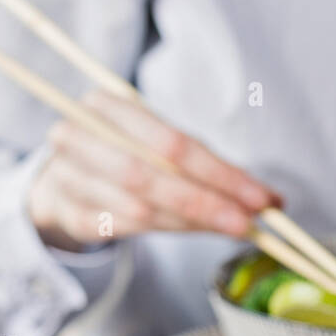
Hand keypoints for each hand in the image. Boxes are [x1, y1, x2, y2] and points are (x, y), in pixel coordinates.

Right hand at [28, 90, 279, 249]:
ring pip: (140, 208)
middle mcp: (79, 136)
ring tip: (229, 227)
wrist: (66, 177)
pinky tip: (196, 230)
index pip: (173, 143)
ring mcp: (69, 177)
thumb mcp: (161, 144)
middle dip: (207, 203)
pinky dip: (167, 230)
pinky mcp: (72, 215)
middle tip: (247, 224)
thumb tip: (269, 201)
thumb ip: (207, 165)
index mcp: (106, 105)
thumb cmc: (127, 152)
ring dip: (192, 221)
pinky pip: (127, 229)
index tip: (262, 200)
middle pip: (153, 176)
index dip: (221, 174)